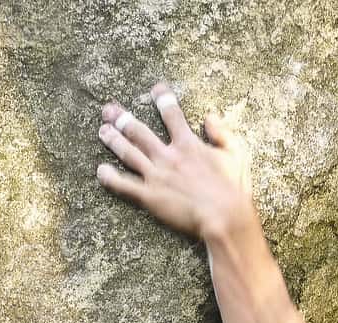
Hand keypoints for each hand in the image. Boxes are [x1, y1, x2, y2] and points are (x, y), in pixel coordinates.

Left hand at [96, 83, 254, 241]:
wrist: (224, 217)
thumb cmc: (234, 189)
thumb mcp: (237, 155)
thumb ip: (222, 133)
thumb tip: (210, 116)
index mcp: (188, 144)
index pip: (172, 115)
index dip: (163, 99)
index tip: (155, 89)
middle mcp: (168, 156)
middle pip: (139, 131)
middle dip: (123, 118)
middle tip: (109, 110)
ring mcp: (156, 175)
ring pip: (128, 153)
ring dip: (113, 140)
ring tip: (102, 131)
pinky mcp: (149, 196)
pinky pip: (124, 185)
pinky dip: (110, 177)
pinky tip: (100, 171)